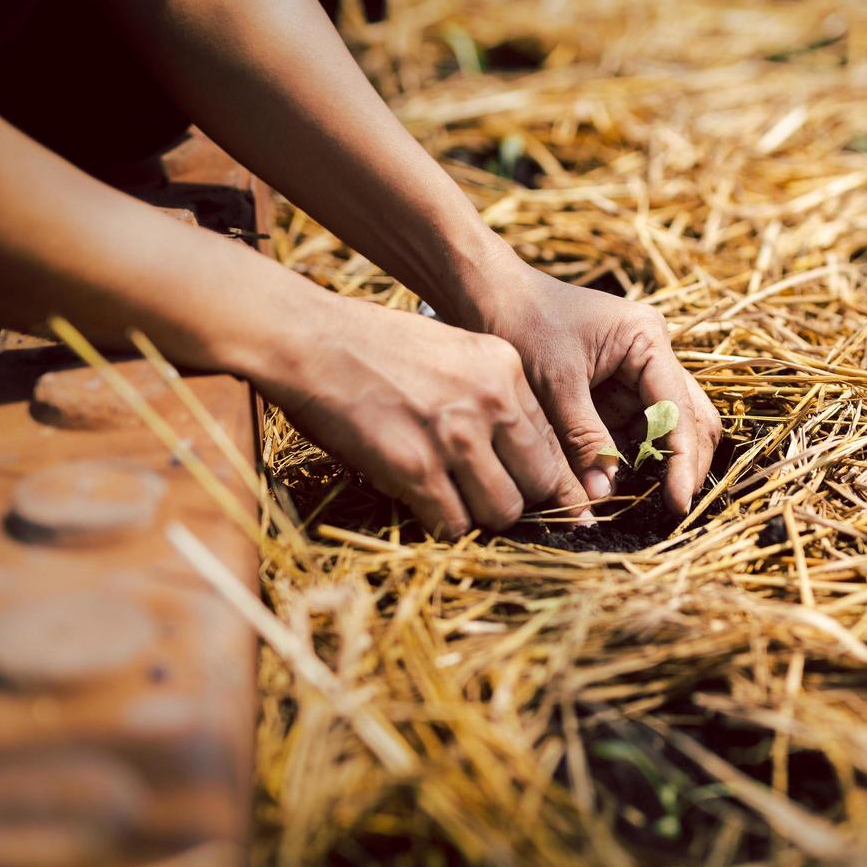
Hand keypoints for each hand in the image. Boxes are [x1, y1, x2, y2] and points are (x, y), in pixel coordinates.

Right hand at [256, 297, 588, 537]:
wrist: (312, 339)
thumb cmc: (376, 346)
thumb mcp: (454, 351)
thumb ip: (491, 392)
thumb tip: (516, 448)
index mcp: (506, 368)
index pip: (553, 440)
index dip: (551, 475)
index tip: (554, 497)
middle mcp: (491, 400)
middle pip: (539, 480)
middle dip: (522, 498)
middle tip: (498, 502)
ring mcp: (455, 435)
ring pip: (503, 510)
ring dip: (483, 516)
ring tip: (458, 505)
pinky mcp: (415, 467)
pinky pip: (453, 523)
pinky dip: (445, 527)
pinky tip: (429, 511)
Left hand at [451, 264, 721, 513]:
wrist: (488, 295)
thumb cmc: (521, 323)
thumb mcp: (554, 384)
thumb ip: (583, 439)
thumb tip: (603, 495)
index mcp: (647, 341)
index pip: (679, 410)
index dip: (682, 460)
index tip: (677, 502)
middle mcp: (653, 356)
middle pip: (691, 419)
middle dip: (684, 464)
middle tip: (672, 508)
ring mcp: (638, 375)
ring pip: (669, 429)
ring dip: (660, 464)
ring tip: (649, 502)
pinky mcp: (617, 391)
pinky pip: (636, 432)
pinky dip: (632, 460)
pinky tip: (620, 485)